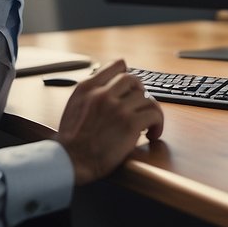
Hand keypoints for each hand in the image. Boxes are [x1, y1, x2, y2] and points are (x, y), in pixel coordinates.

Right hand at [55, 60, 163, 185]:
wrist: (70, 161)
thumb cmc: (70, 141)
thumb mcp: (72, 106)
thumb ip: (89, 94)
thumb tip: (106, 90)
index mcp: (87, 88)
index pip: (116, 65)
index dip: (127, 73)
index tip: (131, 85)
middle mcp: (103, 94)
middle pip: (134, 79)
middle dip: (140, 92)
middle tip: (140, 107)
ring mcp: (118, 108)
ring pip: (146, 97)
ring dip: (150, 111)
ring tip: (147, 124)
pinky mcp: (130, 124)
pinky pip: (154, 115)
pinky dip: (157, 124)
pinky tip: (152, 133)